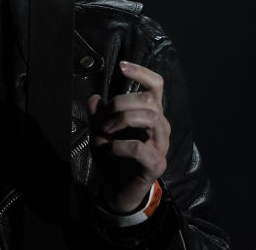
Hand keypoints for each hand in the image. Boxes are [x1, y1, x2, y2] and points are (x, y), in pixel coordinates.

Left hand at [87, 61, 169, 212]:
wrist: (116, 189)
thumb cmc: (112, 158)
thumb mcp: (99, 132)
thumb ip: (98, 115)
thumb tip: (95, 98)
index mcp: (149, 113)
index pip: (156, 86)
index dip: (142, 72)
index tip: (122, 66)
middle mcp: (160, 126)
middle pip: (148, 100)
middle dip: (120, 103)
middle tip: (101, 118)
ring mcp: (161, 145)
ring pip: (150, 118)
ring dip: (121, 120)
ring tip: (105, 131)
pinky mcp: (156, 164)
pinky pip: (138, 147)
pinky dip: (117, 146)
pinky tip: (107, 151)